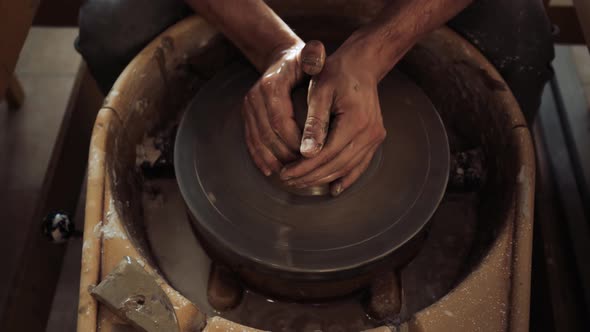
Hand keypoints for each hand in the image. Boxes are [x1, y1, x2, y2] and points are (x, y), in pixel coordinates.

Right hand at [242, 41, 325, 175]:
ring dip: (274, 160)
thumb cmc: (302, 61)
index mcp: (270, 85)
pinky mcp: (247, 117)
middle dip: (286, 154)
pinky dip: (260, 158)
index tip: (311, 154)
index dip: (294, 141)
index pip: (281, 121)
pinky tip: (272, 171)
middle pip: (268, 135)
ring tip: (291, 173)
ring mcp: (248, 108)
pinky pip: (251, 142)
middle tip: (304, 168)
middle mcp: (254, 97)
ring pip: (258, 141)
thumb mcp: (310, 55)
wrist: (281, 60)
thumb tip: (314, 62)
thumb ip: (314, 56)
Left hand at [279, 41, 386, 195]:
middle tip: (288, 180)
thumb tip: (306, 153)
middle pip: (337, 165)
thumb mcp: (319, 92)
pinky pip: (360, 164)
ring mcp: (375, 137)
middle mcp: (370, 133)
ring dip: (324, 178)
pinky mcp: (375, 138)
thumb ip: (314, 123)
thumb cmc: (336, 73)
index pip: (326, 154)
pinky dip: (346, 177)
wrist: (362, 65)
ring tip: (301, 182)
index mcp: (356, 121)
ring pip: (347, 168)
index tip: (285, 173)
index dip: (304, 167)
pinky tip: (333, 189)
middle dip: (311, 176)